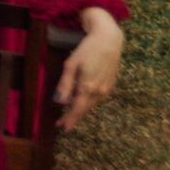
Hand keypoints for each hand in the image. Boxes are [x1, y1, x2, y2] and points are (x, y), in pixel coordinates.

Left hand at [56, 8, 123, 131]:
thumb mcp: (71, 64)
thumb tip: (59, 102)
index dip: (70, 120)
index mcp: (88, 87)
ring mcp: (106, 89)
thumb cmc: (87, 50)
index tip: (63, 129)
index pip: (77, 109)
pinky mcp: (110, 85)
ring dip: (81, 110)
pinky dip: (88, 101)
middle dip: (73, 117)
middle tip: (61, 123)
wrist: (109, 40)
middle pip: (85, 109)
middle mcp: (99, 92)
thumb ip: (65, 84)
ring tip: (69, 114)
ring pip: (91, 104)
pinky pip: (97, 98)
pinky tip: (82, 100)